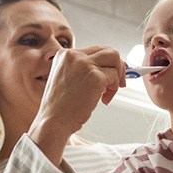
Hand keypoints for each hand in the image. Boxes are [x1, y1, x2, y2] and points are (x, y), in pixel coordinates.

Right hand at [27, 46, 124, 164]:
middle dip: (118, 66)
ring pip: (114, 60)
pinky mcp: (95, 76)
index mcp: (64, 55)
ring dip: (116, 78)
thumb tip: (108, 68)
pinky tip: (103, 100)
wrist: (53, 122)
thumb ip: (83, 70)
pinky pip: (115, 77)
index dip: (106, 62)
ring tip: (107, 94)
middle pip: (108, 50)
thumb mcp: (66, 80)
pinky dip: (113, 89)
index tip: (111, 74)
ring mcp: (85, 64)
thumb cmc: (59, 108)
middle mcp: (74, 55)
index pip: (95, 50)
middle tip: (119, 82)